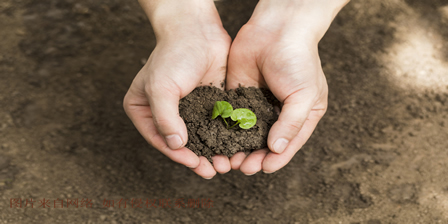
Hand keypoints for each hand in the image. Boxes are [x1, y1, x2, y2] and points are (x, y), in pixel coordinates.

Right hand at [123, 0, 231, 178]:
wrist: (198, 31)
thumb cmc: (173, 55)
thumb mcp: (161, 87)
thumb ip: (165, 118)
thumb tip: (175, 145)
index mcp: (143, 110)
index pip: (160, 139)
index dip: (177, 155)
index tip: (195, 163)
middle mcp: (164, 113)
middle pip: (180, 143)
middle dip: (198, 159)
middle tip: (214, 171)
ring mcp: (187, 109)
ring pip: (200, 137)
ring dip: (213, 152)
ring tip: (226, 164)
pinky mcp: (207, 104)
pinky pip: (215, 126)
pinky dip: (224, 138)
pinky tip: (235, 148)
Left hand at [226, 0, 347, 173]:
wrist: (276, 28)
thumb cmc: (298, 60)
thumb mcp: (304, 95)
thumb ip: (291, 124)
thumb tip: (276, 150)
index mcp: (301, 115)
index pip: (289, 143)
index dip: (277, 158)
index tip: (263, 168)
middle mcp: (279, 112)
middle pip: (266, 142)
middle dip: (255, 156)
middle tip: (242, 167)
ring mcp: (258, 104)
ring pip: (247, 133)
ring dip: (238, 147)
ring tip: (229, 159)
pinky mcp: (240, 94)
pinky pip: (233, 117)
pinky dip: (226, 130)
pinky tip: (217, 140)